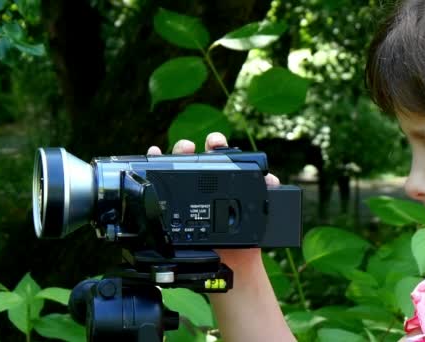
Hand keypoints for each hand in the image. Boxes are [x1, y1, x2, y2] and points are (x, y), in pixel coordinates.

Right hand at [146, 132, 279, 271]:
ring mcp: (189, 196)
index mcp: (226, 181)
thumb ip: (269, 195)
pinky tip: (152, 157)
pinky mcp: (176, 209)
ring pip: (176, 170)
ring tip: (165, 155)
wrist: (232, 264)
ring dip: (170, 156)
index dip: (216, 144)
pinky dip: (156, 167)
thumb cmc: (246, 238)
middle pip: (193, 158)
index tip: (214, 142)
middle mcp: (205, 184)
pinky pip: (164, 190)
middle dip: (188, 147)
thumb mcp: (259, 213)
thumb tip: (271, 180)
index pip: (219, 156)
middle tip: (188, 148)